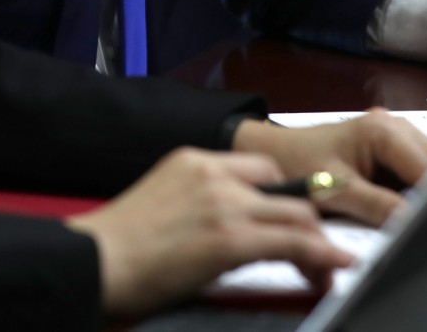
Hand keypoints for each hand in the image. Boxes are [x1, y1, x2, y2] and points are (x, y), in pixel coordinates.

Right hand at [66, 148, 352, 317]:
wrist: (94, 261)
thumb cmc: (115, 247)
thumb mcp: (161, 203)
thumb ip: (198, 202)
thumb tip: (226, 226)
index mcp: (192, 160)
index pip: (258, 168)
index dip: (282, 194)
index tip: (291, 215)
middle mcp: (213, 174)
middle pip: (285, 188)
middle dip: (306, 219)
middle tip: (316, 246)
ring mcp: (224, 204)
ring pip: (296, 214)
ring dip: (316, 242)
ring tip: (324, 266)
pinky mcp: (230, 238)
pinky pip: (294, 242)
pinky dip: (321, 255)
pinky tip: (332, 265)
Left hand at [231, 109, 426, 225]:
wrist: (274, 152)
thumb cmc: (297, 163)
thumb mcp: (335, 190)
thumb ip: (378, 206)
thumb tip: (415, 222)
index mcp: (384, 131)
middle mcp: (396, 127)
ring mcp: (396, 136)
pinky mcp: (391, 149)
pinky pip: (417, 171)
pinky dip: (419, 190)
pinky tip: (416, 208)